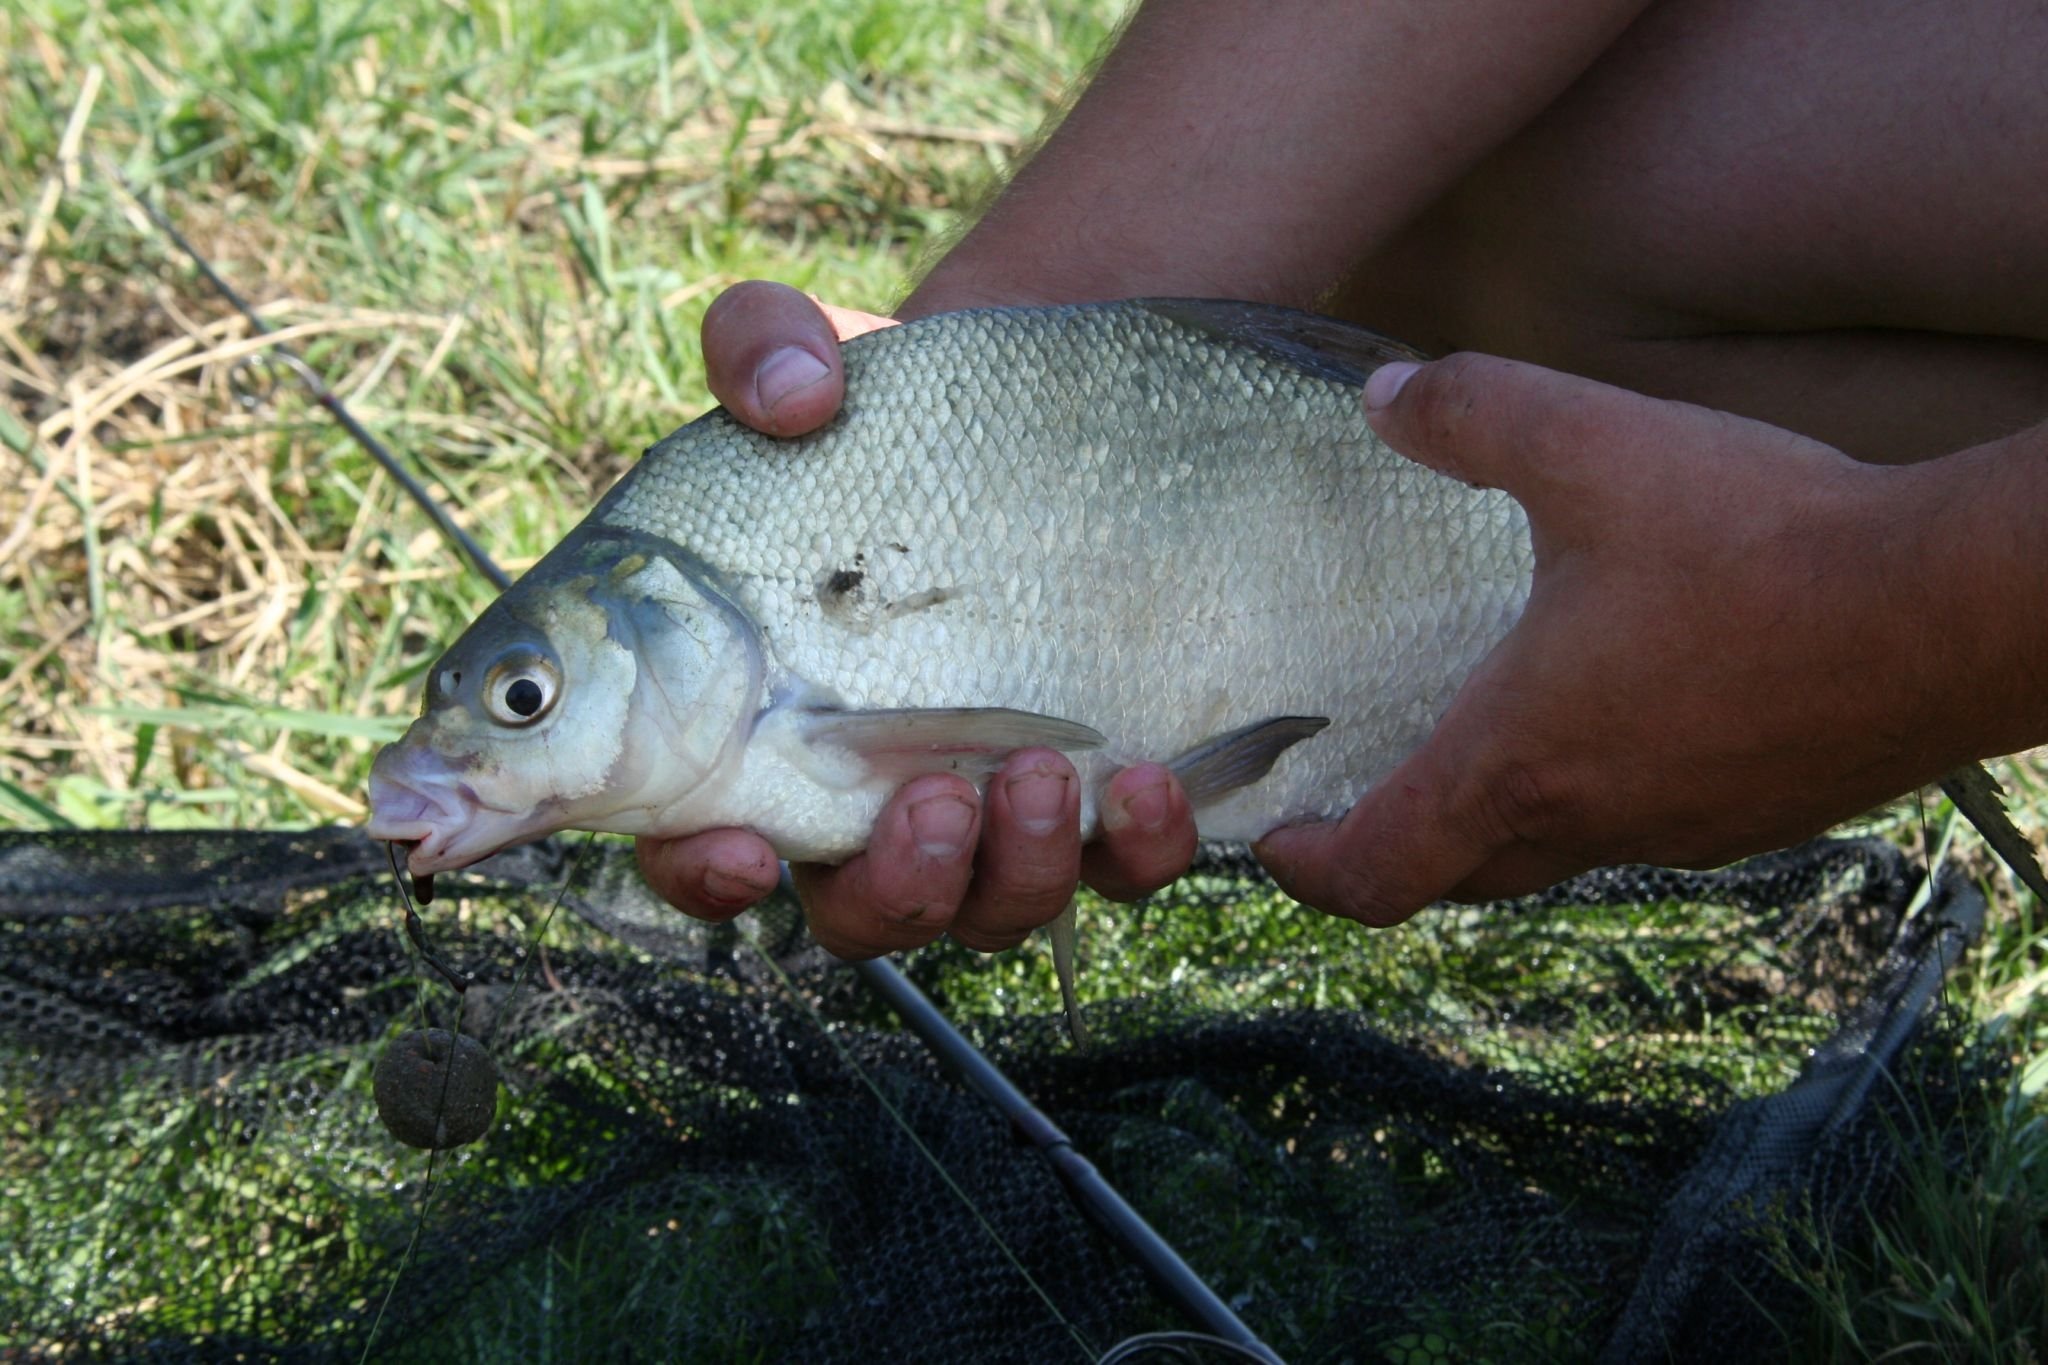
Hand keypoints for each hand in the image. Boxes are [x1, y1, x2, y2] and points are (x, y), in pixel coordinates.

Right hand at [637, 283, 1198, 955]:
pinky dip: (1139, 848)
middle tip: (938, 803)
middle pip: (864, 915)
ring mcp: (993, 809)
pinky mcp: (1101, 794)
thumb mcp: (808, 360)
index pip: (707, 848)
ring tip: (1048, 772)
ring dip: (1020, 871)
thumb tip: (788, 394)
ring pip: (993, 909)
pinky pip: (1120, 867)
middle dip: (901, 886)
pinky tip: (1158, 782)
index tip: (743, 848)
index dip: (708, 874)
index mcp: (759, 732)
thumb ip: (759, 348)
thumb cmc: (887, 418)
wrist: (1040, 425)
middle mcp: (872, 800)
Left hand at [1257, 353, 1959, 924]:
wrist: (1956, 609)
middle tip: (1361, 796)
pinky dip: (1596, 793)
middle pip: (1460, 875)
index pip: (1381, 872)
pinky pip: (1645, 824)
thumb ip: (1467, 412)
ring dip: (1499, 818)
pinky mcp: (1761, 812)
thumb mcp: (1589, 444)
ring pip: (1556, 853)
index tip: (1276, 844)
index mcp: (1520, 759)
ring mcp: (1685, 828)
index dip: (1311, 871)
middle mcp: (1594, 819)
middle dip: (1397, 846)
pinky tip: (1620, 712)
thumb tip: (1381, 396)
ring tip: (1480, 744)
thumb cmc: (1762, 541)